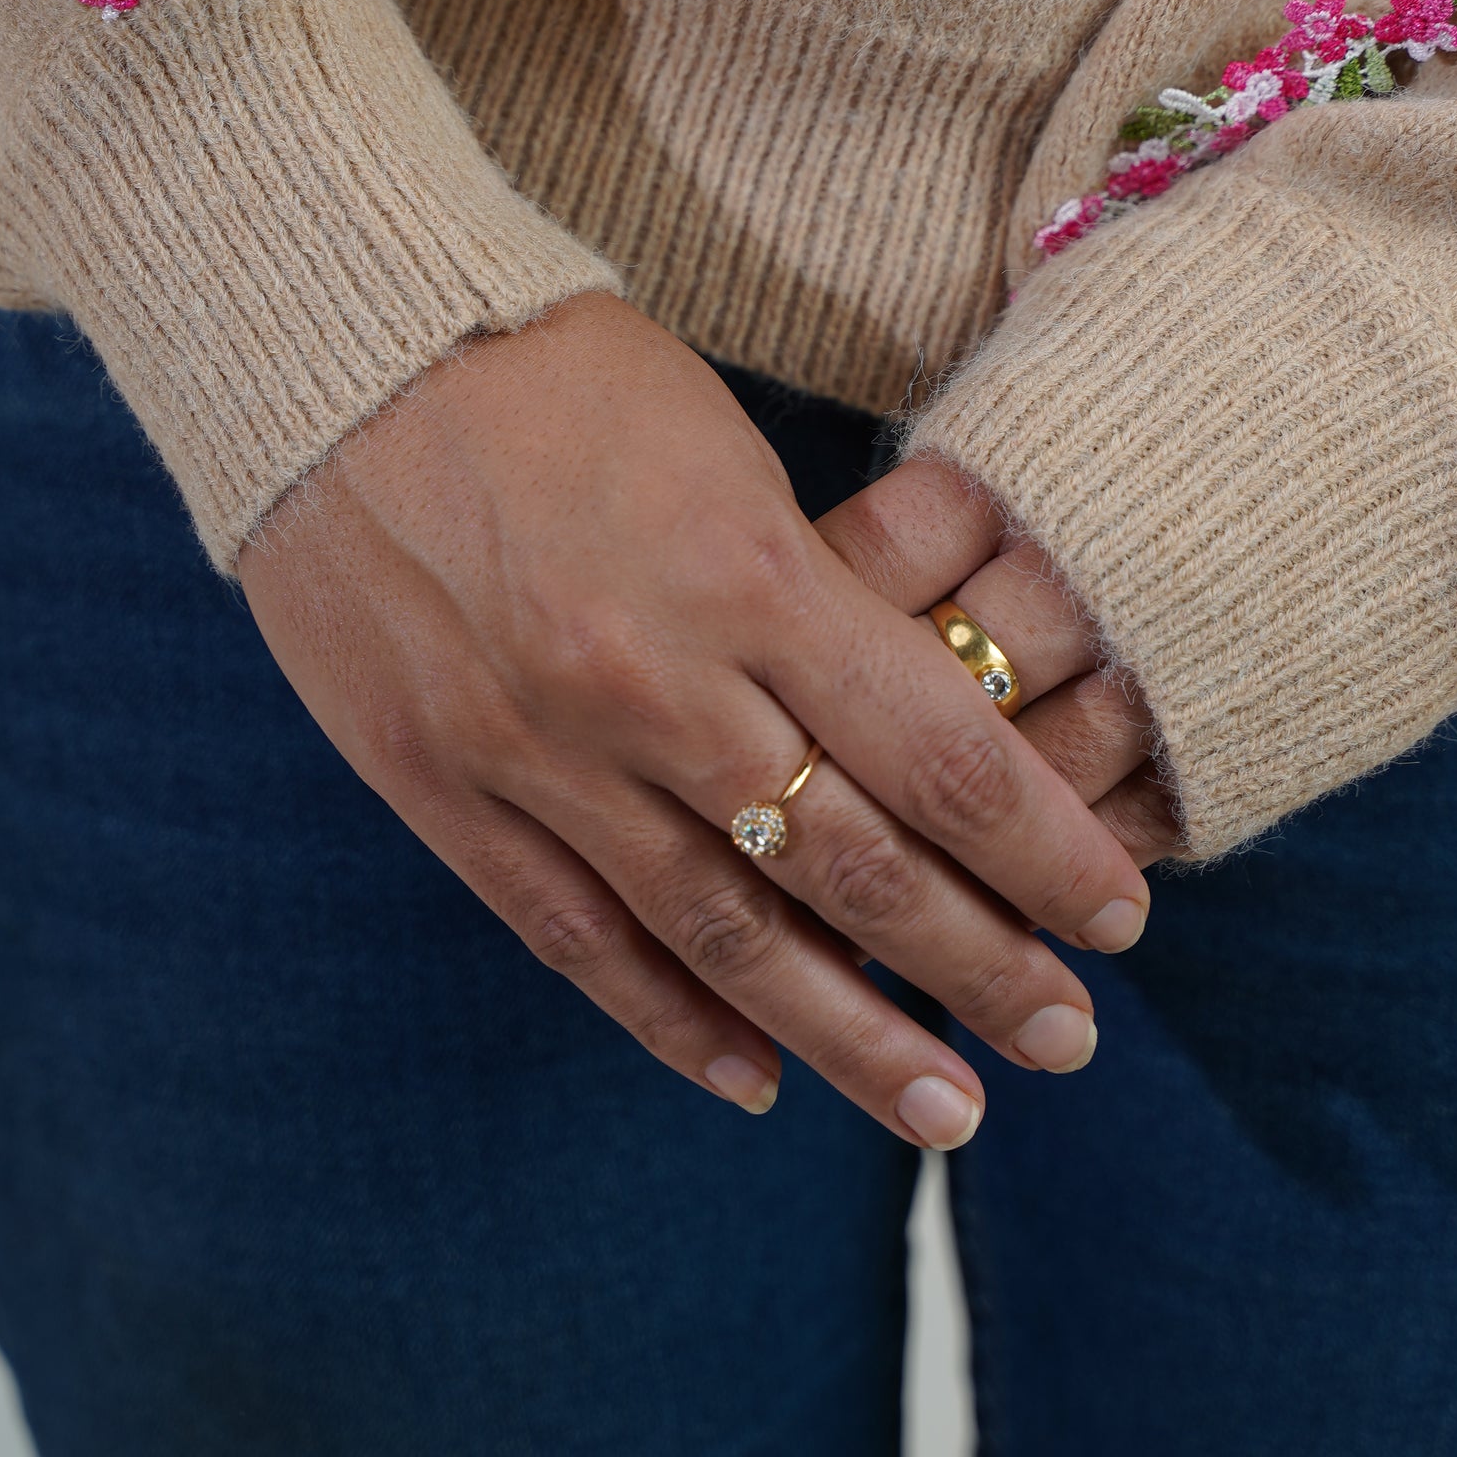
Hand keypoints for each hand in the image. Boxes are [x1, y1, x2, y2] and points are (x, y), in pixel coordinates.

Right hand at [239, 293, 1149, 1145]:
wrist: (340, 343)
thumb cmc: (555, 367)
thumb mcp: (721, 448)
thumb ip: (805, 594)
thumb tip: (896, 727)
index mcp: (746, 573)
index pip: (940, 756)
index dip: (1042, 855)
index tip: (1117, 918)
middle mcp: (653, 683)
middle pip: (856, 868)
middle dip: (979, 968)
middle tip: (1067, 1042)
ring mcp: (538, 750)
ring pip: (723, 934)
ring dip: (844, 1037)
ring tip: (942, 1112)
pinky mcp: (440, 785)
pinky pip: (575, 934)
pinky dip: (669, 1019)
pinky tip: (749, 1079)